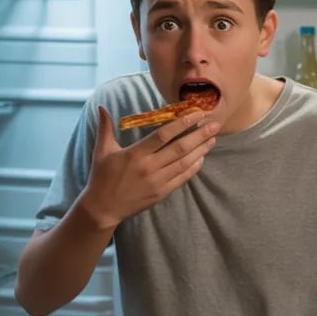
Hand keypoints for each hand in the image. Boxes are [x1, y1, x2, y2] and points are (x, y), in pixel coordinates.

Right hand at [77, 106, 217, 229]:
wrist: (103, 208)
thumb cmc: (102, 177)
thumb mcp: (102, 151)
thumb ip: (105, 128)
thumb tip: (101, 108)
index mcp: (136, 153)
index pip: (164, 134)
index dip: (182, 123)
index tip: (197, 113)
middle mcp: (149, 167)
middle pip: (180, 148)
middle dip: (200, 135)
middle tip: (215, 125)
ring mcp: (157, 181)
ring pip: (185, 163)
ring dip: (201, 150)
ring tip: (213, 139)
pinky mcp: (162, 193)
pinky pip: (182, 178)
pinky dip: (194, 168)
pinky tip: (202, 158)